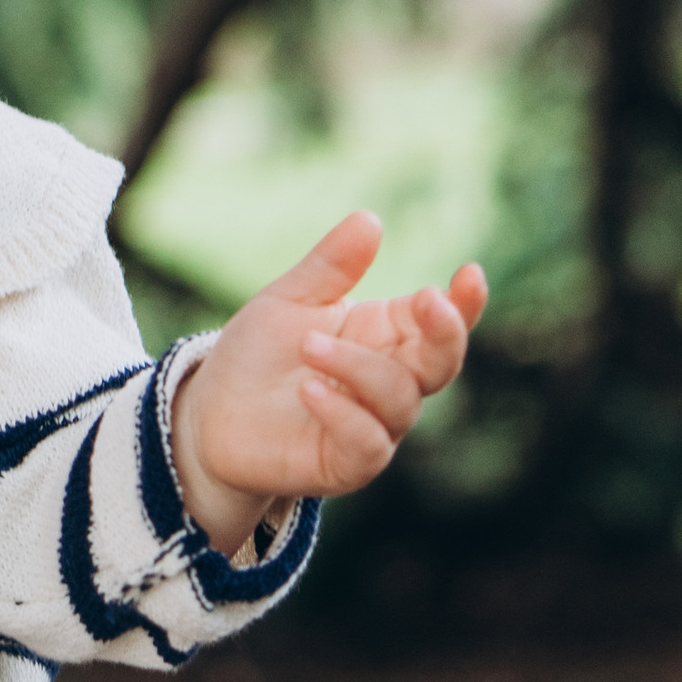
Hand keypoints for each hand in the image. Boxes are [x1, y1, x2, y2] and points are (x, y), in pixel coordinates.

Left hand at [172, 210, 487, 555]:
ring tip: (308, 345)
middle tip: (425, 300)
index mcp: (385, 335)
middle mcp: (389, 381)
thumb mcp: (288, 300)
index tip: (470, 274)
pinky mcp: (348, 464)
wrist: (212, 415)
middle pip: (441, 362)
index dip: (463, 303)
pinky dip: (344, 414)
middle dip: (443, 332)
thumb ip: (329, 267)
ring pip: (400, 398)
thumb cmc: (258, 355)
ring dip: (359, 367)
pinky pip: (368, 443)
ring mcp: (374, 425)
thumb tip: (370, 218)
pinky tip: (310, 390)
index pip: (439, 320)